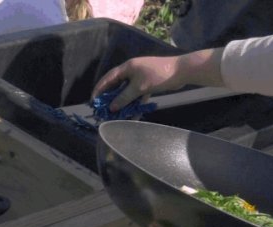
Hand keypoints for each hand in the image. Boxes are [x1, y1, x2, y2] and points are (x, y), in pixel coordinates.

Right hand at [92, 49, 224, 111]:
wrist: (179, 72)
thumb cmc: (158, 75)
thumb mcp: (139, 88)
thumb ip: (124, 97)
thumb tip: (112, 107)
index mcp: (127, 67)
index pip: (108, 78)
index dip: (99, 89)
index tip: (93, 101)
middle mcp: (131, 71)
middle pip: (116, 85)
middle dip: (109, 98)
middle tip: (103, 110)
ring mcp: (140, 77)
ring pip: (126, 91)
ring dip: (121, 102)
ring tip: (115, 114)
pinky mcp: (147, 84)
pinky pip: (136, 95)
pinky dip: (134, 103)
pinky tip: (132, 113)